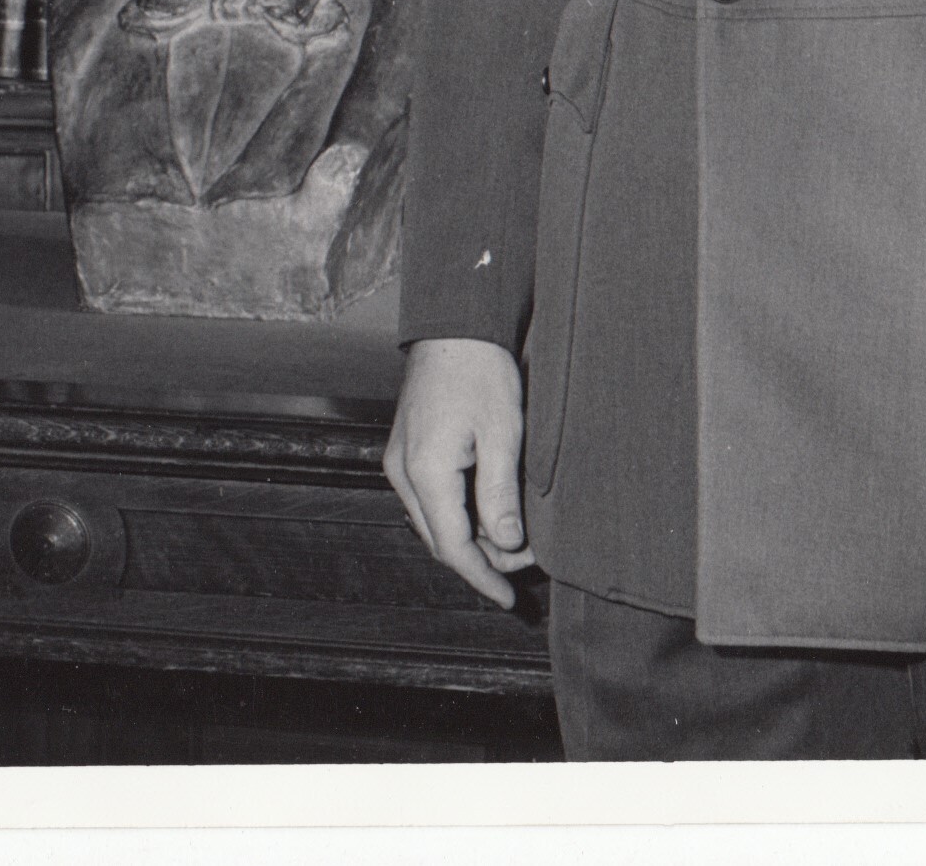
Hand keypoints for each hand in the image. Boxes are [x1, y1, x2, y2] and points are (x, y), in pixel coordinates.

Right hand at [383, 336, 536, 608]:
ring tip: (514, 536)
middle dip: (481, 560)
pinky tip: (488, 510)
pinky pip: (429, 499)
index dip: (482, 578)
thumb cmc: (479, 371)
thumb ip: (501, 495)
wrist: (454, 326)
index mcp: (426, 471)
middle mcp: (403, 472)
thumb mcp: (503, 434)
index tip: (509, 598)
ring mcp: (400, 460)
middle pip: (439, 539)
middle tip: (525, 561)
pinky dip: (458, 514)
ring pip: (433, 521)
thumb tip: (507, 546)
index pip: (453, 547)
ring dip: (471, 537)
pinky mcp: (406, 450)